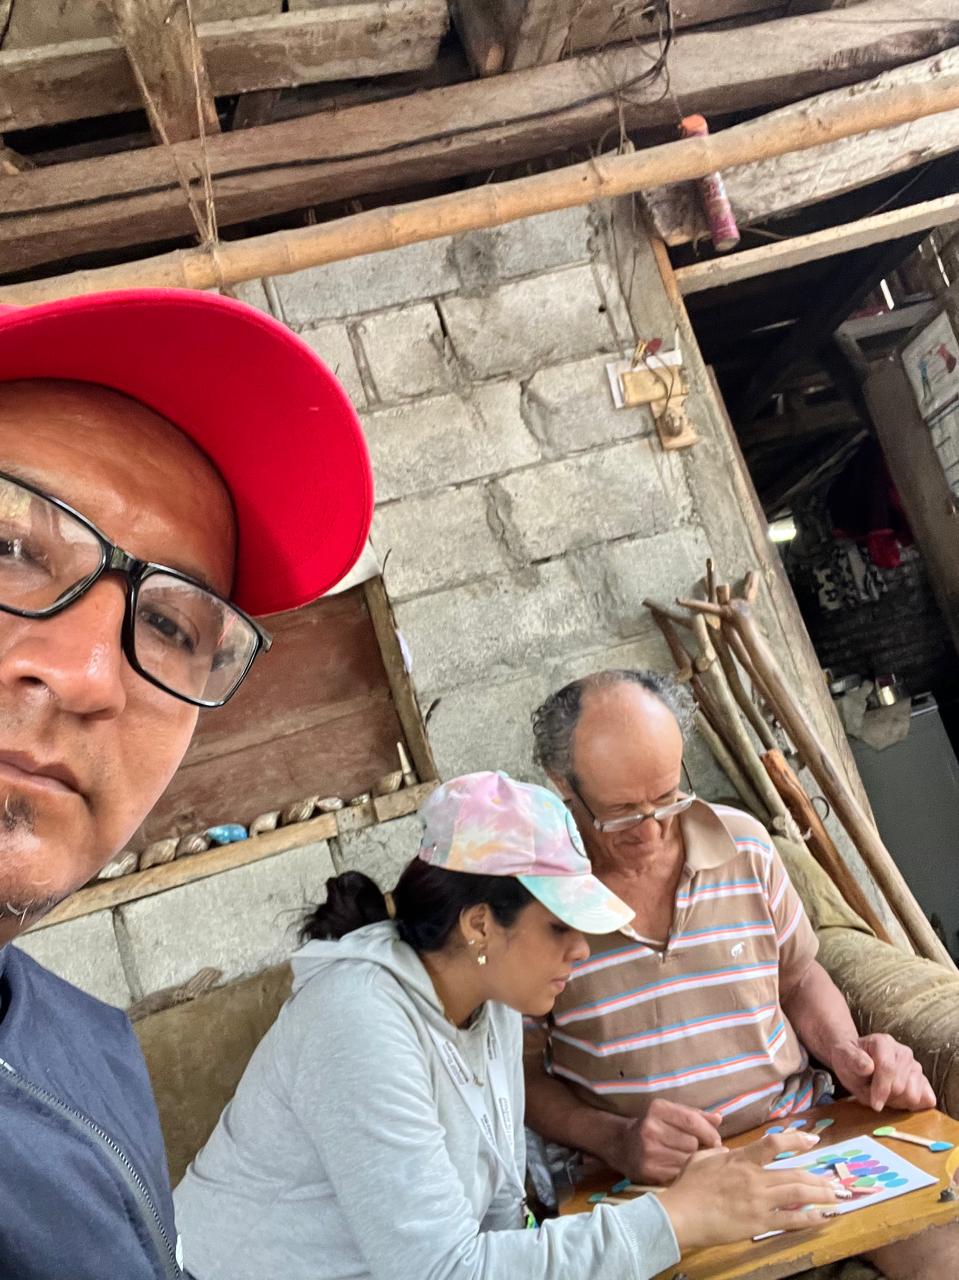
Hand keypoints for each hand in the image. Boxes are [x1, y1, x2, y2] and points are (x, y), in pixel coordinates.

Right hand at [609, 1099, 722, 1183]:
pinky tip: (677, 1168)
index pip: (692, 1120)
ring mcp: (648, 1150)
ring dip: (692, 1162)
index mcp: (658, 1109)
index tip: (716, 1141)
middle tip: (698, 1151)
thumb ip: (695, 1115)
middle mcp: (651, 1128)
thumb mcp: (669, 1113)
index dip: (709, 1133)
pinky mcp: (648, 1170)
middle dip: (700, 1148)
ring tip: (687, 1159)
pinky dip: (682, 1173)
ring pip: (687, 1160)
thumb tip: (719, 1119)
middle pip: (692, 1143)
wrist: (620, 1145)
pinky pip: (678, 1174)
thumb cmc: (652, 1126)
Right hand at [657, 1131, 838, 1250]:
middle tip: (835, 1181)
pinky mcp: (758, 1222)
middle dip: (818, 1178)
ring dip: (820, 1194)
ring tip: (836, 1196)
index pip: (773, 1144)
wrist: (681, 1213)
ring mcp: (758, 1201)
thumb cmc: (688, 1185)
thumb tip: (729, 1152)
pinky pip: (790, 1220)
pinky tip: (823, 1218)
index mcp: (740, 1159)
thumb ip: (719, 1153)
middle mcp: (754, 1178)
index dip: (796, 1140)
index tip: (812, 1141)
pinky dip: (809, 1218)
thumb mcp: (702, 1158)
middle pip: (794, 1173)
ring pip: (798, 1193)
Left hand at [830, 1034, 935, 1111]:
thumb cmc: (850, 1062)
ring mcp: (916, 1066)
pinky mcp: (924, 1080)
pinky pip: (926, 1099)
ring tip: (884, 1095)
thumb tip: (868, 1066)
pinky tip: (898, 1099)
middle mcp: (903, 1051)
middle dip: (886, 1097)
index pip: (888, 1069)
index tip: (874, 1104)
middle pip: (900, 1086)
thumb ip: (854, 1061)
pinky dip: (912, 1104)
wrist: (857, 1062)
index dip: (881, 1090)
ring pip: (914, 1095)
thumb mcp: (844, 1059)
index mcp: (883, 1042)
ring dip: (897, 1101)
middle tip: (873, 1095)